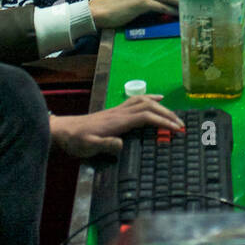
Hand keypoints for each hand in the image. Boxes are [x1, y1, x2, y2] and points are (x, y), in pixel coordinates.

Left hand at [50, 95, 184, 156]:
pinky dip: (150, 98)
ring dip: (161, 106)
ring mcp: (118, 110)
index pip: (146, 117)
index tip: (176, 129)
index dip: (162, 121)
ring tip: (174, 115)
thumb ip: (104, 145)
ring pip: (144, 101)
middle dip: (167, 114)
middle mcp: (121, 112)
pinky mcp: (116, 110)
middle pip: (149, 107)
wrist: (64, 131)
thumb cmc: (77, 141)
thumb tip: (121, 144)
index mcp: (118, 121)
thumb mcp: (89, 147)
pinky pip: (137, 100)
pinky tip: (157, 98)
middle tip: (181, 125)